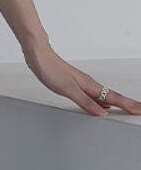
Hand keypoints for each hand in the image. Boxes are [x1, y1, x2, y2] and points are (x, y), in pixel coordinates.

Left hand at [23, 43, 140, 116]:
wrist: (39, 56)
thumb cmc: (50, 69)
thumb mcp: (68, 89)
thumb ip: (85, 102)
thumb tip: (101, 113)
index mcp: (90, 86)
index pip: (114, 99)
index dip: (129, 106)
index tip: (140, 111)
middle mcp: (89, 84)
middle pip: (113, 97)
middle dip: (128, 105)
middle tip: (140, 111)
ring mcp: (83, 83)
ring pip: (104, 96)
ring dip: (117, 104)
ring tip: (127, 110)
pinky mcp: (75, 83)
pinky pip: (94, 95)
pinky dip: (102, 101)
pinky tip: (101, 107)